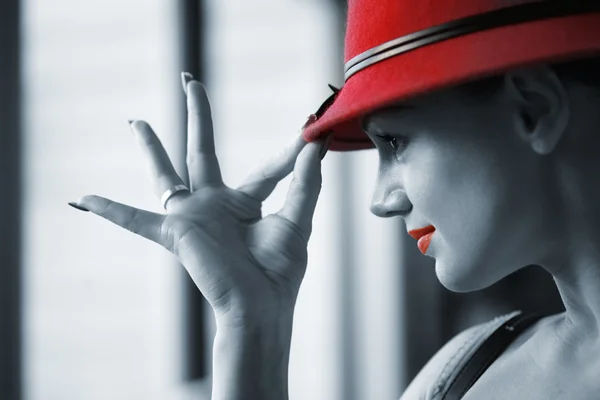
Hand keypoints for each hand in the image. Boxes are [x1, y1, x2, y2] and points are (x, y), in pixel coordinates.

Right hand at [70, 75, 330, 328]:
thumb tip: (315, 144)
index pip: (267, 171)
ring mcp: (192, 217)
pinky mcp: (175, 232)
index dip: (288, 156)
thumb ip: (305, 182)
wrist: (259, 308)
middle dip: (197, 115)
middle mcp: (216, 205)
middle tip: (189, 81)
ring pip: (164, 173)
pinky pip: (134, 220)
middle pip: (202, 150)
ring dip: (150, 146)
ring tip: (136, 121)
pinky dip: (109, 211)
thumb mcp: (297, 220)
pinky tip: (83, 199)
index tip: (307, 136)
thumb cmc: (277, 273)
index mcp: (245, 205)